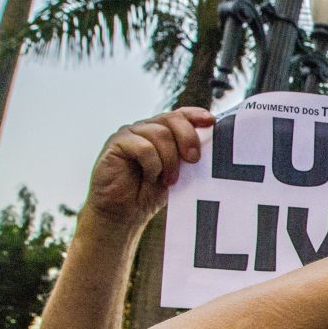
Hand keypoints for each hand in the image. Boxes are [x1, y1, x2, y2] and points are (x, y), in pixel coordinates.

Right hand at [82, 107, 214, 228]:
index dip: (196, 115)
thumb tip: (211, 146)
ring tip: (169, 180)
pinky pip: (143, 147)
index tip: (211, 122)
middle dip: (188, 138)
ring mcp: (129, 134)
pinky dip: (153, 164)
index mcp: (161, 132)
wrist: (123, 213)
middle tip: (194, 159)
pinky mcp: (116, 144)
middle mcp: (145, 129)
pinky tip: (151, 177)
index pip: (180, 115)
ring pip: (160, 134)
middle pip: (172, 119)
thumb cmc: (150, 194)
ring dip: (170, 159)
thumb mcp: (176, 174)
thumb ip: (187, 158)